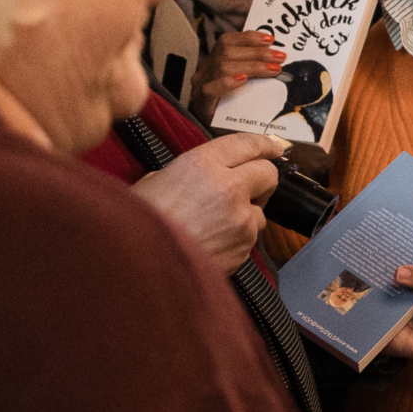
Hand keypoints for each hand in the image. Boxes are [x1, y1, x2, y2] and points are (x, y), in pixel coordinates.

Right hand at [131, 135, 284, 271]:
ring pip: (259, 210)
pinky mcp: (244, 246)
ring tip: (213, 224)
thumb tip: (199, 178)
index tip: (274, 146)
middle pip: (267, 173)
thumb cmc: (138, 225)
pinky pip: (249, 237)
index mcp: (201, 165)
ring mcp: (240, 220)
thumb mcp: (153, 183)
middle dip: (261, 179)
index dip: (264, 144)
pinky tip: (210, 242)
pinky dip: (236, 238)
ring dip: (245, 214)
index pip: (246, 144)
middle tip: (249, 186)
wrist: (140, 267)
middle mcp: (228, 188)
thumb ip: (185, 174)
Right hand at [191, 29, 281, 118]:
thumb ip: (255, 71)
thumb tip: (278, 58)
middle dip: (257, 53)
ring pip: (223, 66)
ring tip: (273, 69)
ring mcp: (201, 87)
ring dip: (252, 66)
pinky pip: (211, 89)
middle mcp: (205, 72)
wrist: (221, 141)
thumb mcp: (247, 87)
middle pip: (227, 52)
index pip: (227, 42)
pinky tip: (243, 79)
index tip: (271, 40)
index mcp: (214, 63)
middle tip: (279, 58)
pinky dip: (228, 82)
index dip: (248, 38)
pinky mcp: (202, 104)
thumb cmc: (236, 111)